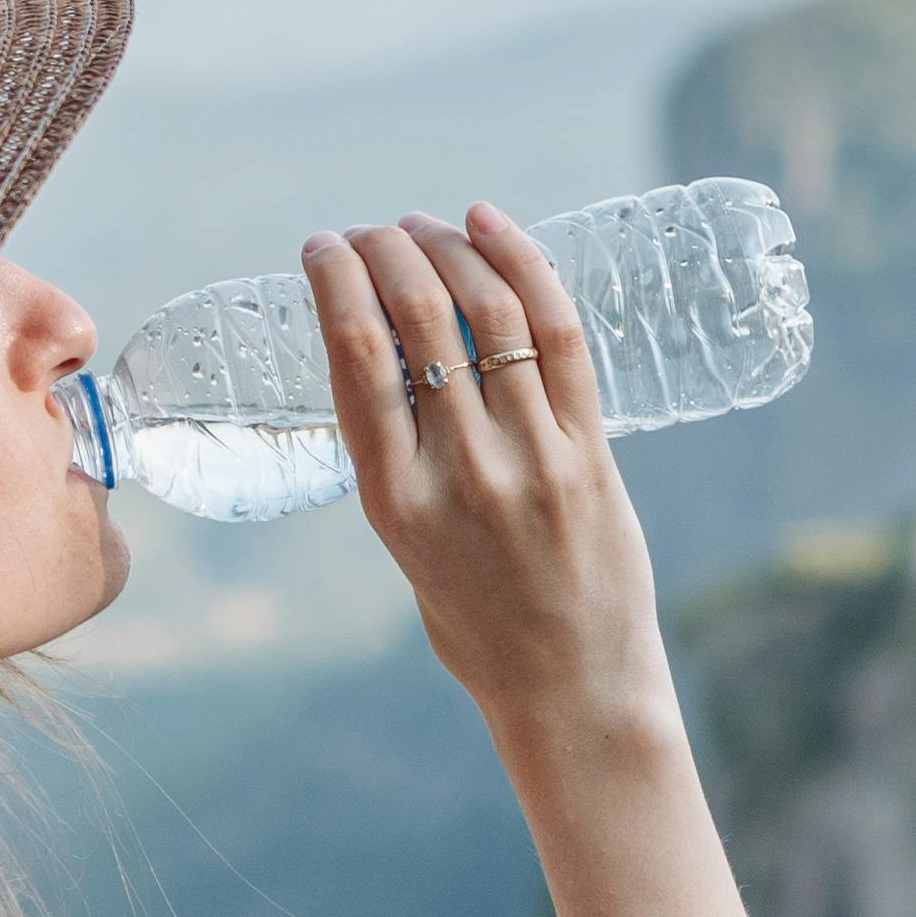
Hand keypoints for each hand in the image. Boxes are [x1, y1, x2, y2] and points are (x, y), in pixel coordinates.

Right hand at [301, 208, 673, 758]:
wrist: (573, 690)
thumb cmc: (479, 626)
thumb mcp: (406, 548)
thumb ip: (399, 462)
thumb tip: (390, 358)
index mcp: (396, 501)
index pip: (356, 358)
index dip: (337, 281)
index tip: (322, 246)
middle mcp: (462, 472)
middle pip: (421, 318)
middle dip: (389, 251)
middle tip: (376, 231)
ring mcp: (535, 459)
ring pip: (491, 313)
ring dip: (453, 249)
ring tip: (430, 226)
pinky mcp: (593, 453)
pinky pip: (561, 337)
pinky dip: (526, 267)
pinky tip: (493, 227)